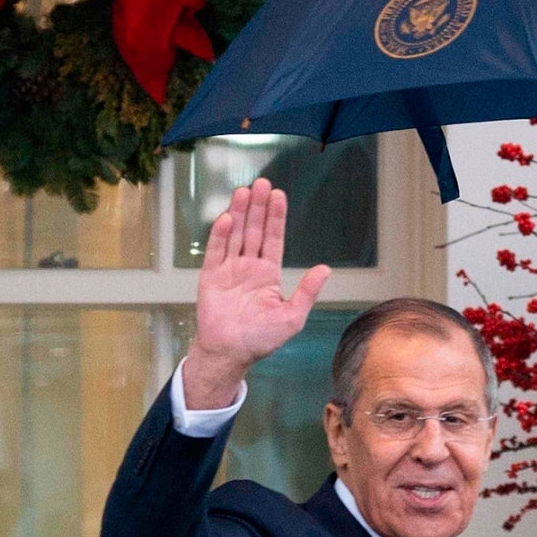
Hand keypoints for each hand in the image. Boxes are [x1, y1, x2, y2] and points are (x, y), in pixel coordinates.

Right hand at [187, 179, 331, 404]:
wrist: (231, 353)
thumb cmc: (262, 339)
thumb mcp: (292, 316)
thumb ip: (306, 291)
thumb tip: (325, 269)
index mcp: (267, 274)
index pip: (273, 239)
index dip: (276, 217)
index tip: (279, 195)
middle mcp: (248, 267)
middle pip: (254, 230)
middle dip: (258, 207)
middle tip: (262, 182)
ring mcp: (228, 270)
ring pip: (235, 235)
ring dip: (240, 213)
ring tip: (245, 191)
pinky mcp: (210, 277)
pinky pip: (216, 252)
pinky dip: (221, 235)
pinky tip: (228, 218)